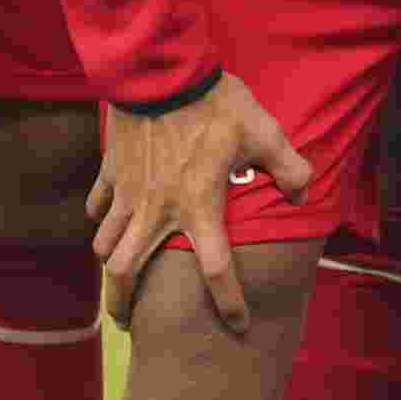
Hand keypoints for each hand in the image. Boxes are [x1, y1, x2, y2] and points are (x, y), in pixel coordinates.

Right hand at [95, 76, 310, 334]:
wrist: (161, 74)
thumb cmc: (215, 105)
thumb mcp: (265, 133)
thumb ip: (289, 167)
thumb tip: (303, 191)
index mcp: (199, 208)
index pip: (216, 270)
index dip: (229, 302)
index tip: (238, 325)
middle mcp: (157, 211)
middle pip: (125, 273)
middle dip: (122, 303)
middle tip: (127, 322)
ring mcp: (127, 194)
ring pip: (104, 245)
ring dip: (110, 265)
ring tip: (116, 277)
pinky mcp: (110, 172)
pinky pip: (97, 207)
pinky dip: (100, 219)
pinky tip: (107, 219)